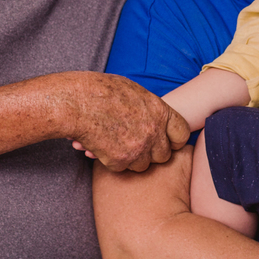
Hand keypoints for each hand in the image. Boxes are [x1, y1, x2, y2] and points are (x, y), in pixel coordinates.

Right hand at [67, 73, 189, 171]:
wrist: (77, 102)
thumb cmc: (102, 91)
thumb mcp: (135, 92)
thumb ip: (150, 109)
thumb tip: (157, 119)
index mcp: (160, 112)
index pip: (182, 134)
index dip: (175, 140)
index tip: (168, 142)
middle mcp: (153, 132)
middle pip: (163, 155)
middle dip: (152, 153)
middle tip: (137, 144)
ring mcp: (138, 149)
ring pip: (143, 166)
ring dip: (133, 159)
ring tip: (117, 143)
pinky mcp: (120, 161)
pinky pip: (122, 168)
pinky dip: (113, 161)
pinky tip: (103, 146)